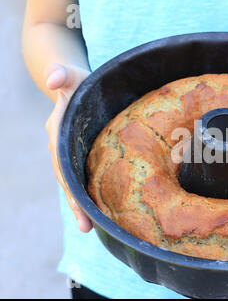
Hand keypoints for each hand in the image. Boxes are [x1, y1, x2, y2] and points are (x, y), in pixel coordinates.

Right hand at [44, 63, 91, 231]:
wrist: (77, 85)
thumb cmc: (78, 81)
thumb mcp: (72, 75)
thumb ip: (61, 73)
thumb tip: (53, 77)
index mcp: (58, 132)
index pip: (61, 162)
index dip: (68, 183)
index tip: (77, 203)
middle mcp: (62, 147)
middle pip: (67, 179)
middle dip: (75, 203)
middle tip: (86, 227)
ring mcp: (71, 154)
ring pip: (75, 182)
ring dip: (82, 204)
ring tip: (92, 227)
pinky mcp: (83, 156)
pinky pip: (84, 177)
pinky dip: (90, 194)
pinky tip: (101, 210)